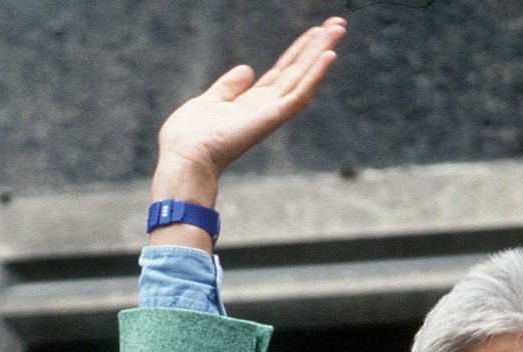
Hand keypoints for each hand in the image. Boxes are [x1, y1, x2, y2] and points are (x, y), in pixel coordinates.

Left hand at [153, 17, 344, 205]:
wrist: (183, 157)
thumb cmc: (188, 137)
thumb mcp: (208, 101)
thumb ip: (228, 87)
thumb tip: (247, 70)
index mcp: (249, 104)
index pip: (281, 73)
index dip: (297, 52)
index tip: (314, 32)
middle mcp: (265, 108)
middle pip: (297, 72)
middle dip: (317, 47)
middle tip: (338, 24)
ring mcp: (270, 113)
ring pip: (303, 78)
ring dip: (322, 53)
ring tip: (338, 29)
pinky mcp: (272, 118)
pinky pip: (299, 94)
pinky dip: (315, 75)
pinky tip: (328, 56)